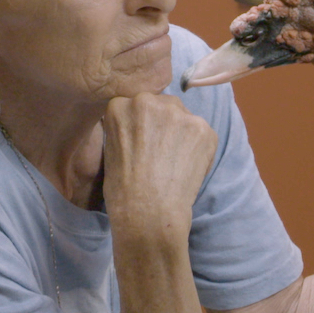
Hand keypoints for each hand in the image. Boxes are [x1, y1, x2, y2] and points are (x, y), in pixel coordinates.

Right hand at [103, 93, 217, 231]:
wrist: (149, 210)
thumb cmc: (122, 187)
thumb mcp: (110, 147)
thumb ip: (126, 127)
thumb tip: (142, 123)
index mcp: (120, 105)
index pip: (137, 104)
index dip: (143, 125)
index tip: (143, 141)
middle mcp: (150, 102)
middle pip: (162, 105)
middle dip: (163, 124)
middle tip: (161, 150)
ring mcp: (179, 113)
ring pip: (183, 117)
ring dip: (182, 132)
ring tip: (175, 159)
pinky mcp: (203, 127)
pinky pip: (202, 132)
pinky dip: (199, 146)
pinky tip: (189, 165)